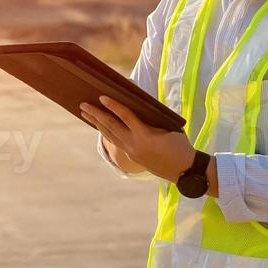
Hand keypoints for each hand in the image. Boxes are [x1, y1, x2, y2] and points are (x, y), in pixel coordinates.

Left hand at [81, 95, 196, 181]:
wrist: (185, 171)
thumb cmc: (180, 145)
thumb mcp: (168, 127)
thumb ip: (150, 117)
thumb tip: (134, 105)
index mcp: (145, 135)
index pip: (126, 116)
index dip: (114, 106)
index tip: (102, 97)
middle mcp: (134, 144)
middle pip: (111, 126)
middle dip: (96, 114)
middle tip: (83, 104)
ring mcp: (131, 152)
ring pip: (110, 135)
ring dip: (97, 123)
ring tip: (85, 113)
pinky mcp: (132, 157)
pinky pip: (115, 141)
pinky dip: (106, 132)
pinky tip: (100, 125)